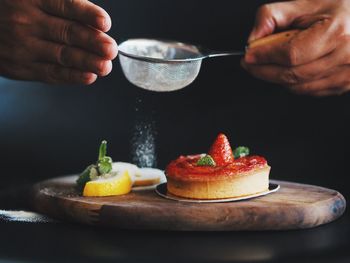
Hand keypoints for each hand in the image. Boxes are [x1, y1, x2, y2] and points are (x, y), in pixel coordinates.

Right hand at [0, 0, 117, 84]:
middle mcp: (26, 21)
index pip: (65, 5)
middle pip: (68, 32)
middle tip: (111, 49)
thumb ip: (62, 6)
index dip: (87, 14)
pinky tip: (89, 77)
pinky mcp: (21, 67)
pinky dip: (72, 76)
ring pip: (63, 55)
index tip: (105, 23)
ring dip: (88, 62)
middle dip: (93, 42)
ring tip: (106, 67)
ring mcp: (23, 46)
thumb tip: (96, 24)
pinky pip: (51, 73)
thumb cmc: (15, 9)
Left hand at [242, 0, 349, 95]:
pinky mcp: (345, 84)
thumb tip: (253, 38)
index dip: (265, 57)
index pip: (290, 54)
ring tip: (269, 64)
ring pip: (298, 87)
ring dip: (277, 78)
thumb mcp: (305, 3)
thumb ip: (273, 16)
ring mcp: (347, 74)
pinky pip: (309, 91)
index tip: (248, 56)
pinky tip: (291, 69)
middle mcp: (345, 56)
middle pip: (291, 74)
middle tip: (251, 64)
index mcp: (335, 32)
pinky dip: (293, 83)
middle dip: (264, 71)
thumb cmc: (338, 9)